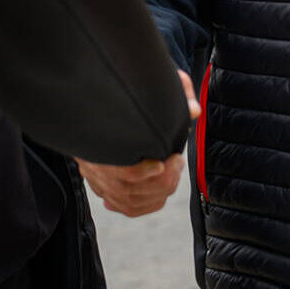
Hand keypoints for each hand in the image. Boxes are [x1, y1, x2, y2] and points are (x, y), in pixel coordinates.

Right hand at [76, 68, 196, 216]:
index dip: (148, 172)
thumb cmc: (128, 88)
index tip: (168, 159)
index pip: (124, 172)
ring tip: (173, 172)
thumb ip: (176, 91)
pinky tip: (159, 192)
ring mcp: (97, 177)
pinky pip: (125, 207)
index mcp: (101, 139)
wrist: (96, 99)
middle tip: (177, 162)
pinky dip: (147, 204)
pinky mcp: (102, 186)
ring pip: (130, 202)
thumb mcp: (154, 81)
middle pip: (130, 190)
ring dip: (159, 193)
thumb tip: (194, 111)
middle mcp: (94, 163)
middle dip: (163, 181)